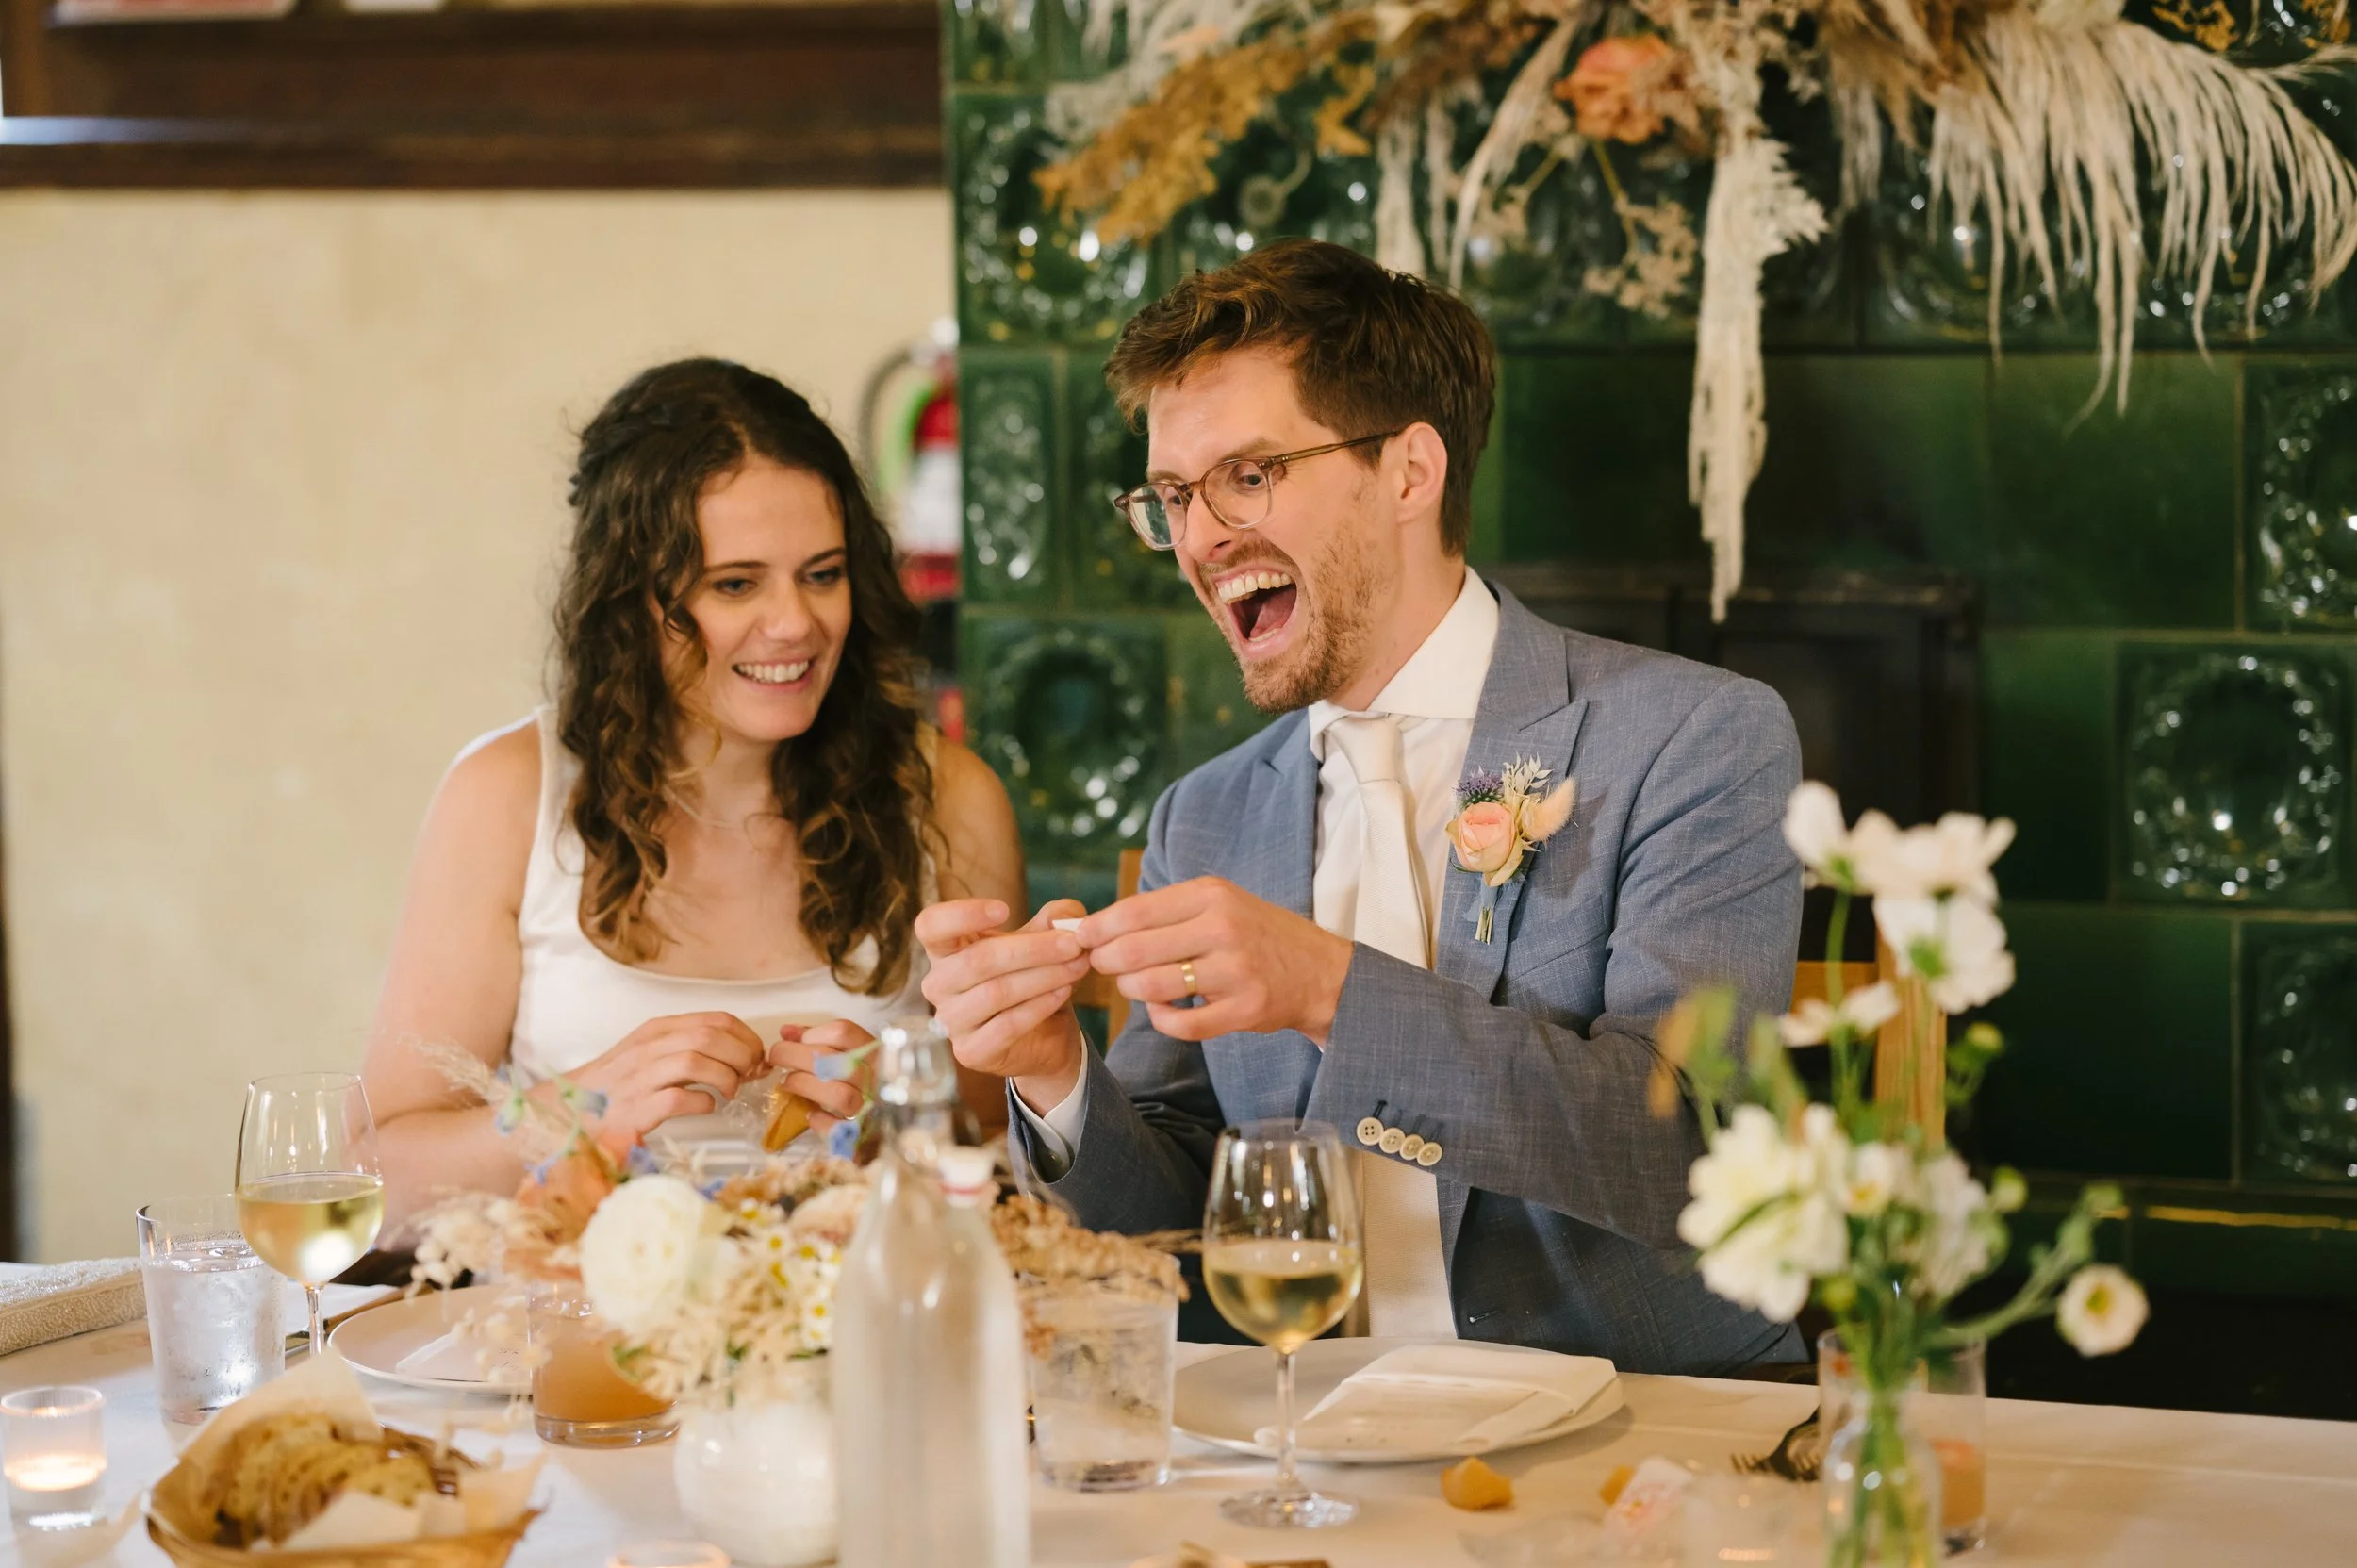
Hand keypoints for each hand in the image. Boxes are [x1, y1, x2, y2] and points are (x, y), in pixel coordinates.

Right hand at [562, 1011, 767, 1152]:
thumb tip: (742, 1054)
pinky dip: (703, 1103)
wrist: (571, 1108)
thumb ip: (691, 1047)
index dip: (746, 1037)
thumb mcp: (652, 1051)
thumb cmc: (619, 1082)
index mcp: (658, 1030)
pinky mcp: (636, 1110)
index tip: (756, 1055)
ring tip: (730, 1091)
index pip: (716, 1019)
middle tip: (749, 1075)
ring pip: (696, 1061)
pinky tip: (706, 1106)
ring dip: (725, 1078)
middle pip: (710, 1037)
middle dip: (742, 1055)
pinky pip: (679, 1099)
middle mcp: (649, 1048)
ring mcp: (640, 1078)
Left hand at [769, 1019, 877, 1130]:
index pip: (843, 1033)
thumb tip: (786, 1032)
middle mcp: (877, 1077)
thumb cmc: (862, 1080)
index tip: (792, 1040)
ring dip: (806, 1086)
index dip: (812, 1034)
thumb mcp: (847, 1054)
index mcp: (874, 1052)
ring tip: (789, 1084)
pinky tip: (811, 1115)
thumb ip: (818, 1040)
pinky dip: (823, 1122)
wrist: (892, 1124)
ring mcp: (873, 1107)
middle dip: (795, 1056)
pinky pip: (842, 1130)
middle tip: (775, 1058)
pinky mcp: (864, 1135)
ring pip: (840, 1095)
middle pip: (833, 1060)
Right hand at [917, 896, 1090, 1112]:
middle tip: (1073, 943)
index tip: (1004, 910)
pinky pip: (1006, 1026)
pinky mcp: (971, 1051)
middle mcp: (938, 985)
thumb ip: (1057, 918)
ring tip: (1078, 966)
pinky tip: (1063, 993)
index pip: (930, 926)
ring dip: (1043, 976)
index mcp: (945, 949)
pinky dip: (1039, 1006)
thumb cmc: (1033, 975)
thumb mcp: (1046, 939)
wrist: (1044, 1034)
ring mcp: (951, 1021)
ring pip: (995, 993)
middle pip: (976, 960)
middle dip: (1032, 949)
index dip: (961, 915)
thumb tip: (1066, 915)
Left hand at [1078, 876, 1354, 1045]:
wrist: (1319, 971)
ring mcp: (1235, 971)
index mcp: (1211, 895)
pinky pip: (1180, 1024)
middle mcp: (1223, 928)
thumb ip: (1163, 911)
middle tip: (1101, 966)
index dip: (1096, 929)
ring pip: (1151, 988)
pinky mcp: (1244, 1010)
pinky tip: (1163, 1010)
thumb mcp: (1218, 903)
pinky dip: (1161, 1020)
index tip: (1078, 939)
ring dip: (1131, 990)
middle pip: (1134, 951)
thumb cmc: (1254, 934)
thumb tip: (1094, 925)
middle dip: (1105, 962)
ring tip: (1136, 985)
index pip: (1133, 912)